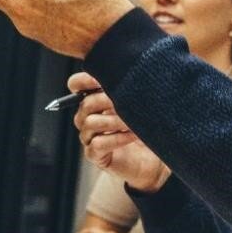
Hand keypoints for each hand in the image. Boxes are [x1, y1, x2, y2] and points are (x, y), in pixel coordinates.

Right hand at [69, 72, 170, 192]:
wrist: (155, 161)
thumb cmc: (148, 129)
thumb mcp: (141, 105)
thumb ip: (131, 89)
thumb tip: (132, 71)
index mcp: (95, 101)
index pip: (76, 85)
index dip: (84, 80)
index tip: (101, 79)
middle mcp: (87, 118)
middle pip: (85, 104)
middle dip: (107, 100)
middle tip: (128, 101)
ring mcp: (89, 137)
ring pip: (90, 123)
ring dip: (115, 121)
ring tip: (134, 123)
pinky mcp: (94, 155)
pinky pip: (98, 144)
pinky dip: (117, 138)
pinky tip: (133, 136)